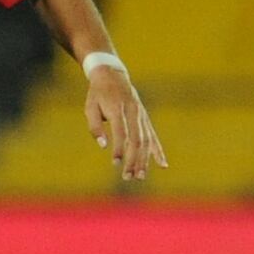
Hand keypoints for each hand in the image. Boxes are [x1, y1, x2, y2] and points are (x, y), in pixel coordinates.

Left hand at [85, 66, 166, 182]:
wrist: (112, 76)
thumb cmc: (98, 94)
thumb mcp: (90, 107)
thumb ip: (95, 127)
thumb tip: (103, 146)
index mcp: (118, 109)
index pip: (121, 132)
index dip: (119, 149)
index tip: (115, 163)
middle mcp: (133, 113)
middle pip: (136, 140)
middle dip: (133, 159)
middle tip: (128, 176)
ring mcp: (141, 116)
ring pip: (146, 140)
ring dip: (144, 160)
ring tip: (140, 176)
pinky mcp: (145, 119)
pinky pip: (153, 137)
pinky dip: (158, 151)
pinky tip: (162, 165)